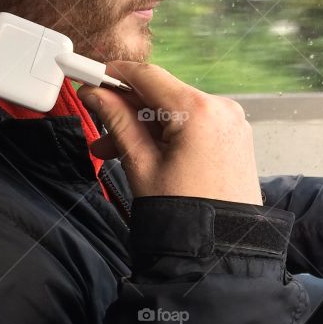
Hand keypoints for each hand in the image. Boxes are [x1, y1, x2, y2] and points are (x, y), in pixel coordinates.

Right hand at [79, 62, 261, 205]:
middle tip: (97, 129)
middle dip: (126, 111)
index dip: (113, 74)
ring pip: (175, 112)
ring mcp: (231, 123)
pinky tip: (145, 154)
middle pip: (161, 93)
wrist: (221, 249)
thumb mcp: (141, 165)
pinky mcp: (234, 138)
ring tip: (112, 153)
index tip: (88, 77)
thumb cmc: (186, 213)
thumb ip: (117, 121)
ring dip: (143, 128)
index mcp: (199, 110)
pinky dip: (168, 135)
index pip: (147, 75)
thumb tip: (96, 94)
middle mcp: (222, 109)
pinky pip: (193, 125)